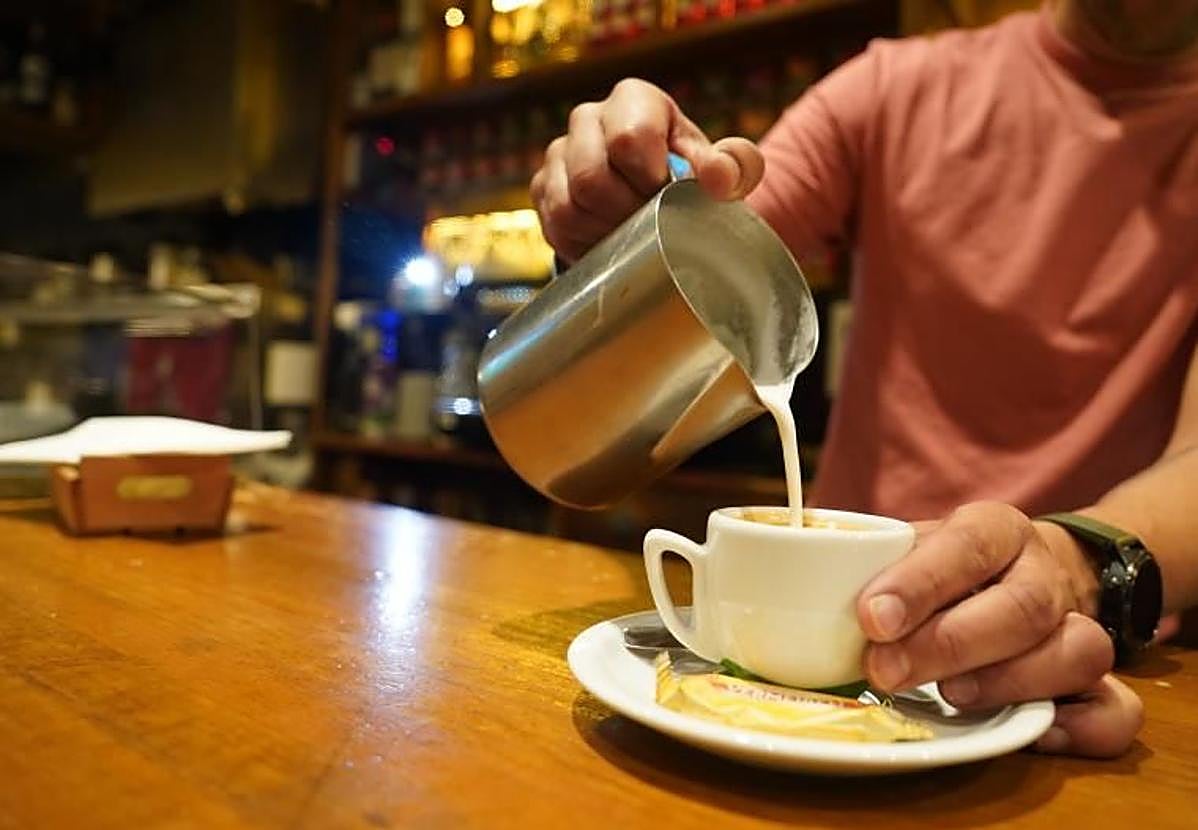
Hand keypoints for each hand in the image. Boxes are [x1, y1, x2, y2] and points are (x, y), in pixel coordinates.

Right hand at [530, 78, 763, 263]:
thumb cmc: (691, 174)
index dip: (649, 180)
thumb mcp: (724, 168)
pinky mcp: (544, 188)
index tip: (667, 194)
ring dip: (603, 231)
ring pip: (567, 205)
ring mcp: (559, 153)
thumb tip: (719, 178)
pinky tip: (609, 241)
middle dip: (624, 212)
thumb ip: (736, 166)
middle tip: (649, 225)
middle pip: (590, 177)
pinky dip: (584, 242)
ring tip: (631, 234)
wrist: (655, 192)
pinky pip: (555, 225)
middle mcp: (588, 118)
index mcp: (634, 99)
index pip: (629, 138)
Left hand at [856, 501, 1140, 756]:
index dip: (920, 583)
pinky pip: (1115, 706)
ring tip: (950, 696)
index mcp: (993, 529)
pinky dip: (1080, 725)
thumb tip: (787, 593)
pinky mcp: (1095, 678)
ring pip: (1079, 650)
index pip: (966, 545)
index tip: (870, 617)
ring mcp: (1077, 623)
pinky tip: (1029, 731)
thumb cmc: (944, 565)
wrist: (1022, 567)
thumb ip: (866, 565)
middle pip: (1021, 607)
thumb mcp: (908, 546)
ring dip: (1009, 681)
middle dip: (948, 645)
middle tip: (884, 671)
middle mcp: (1042, 573)